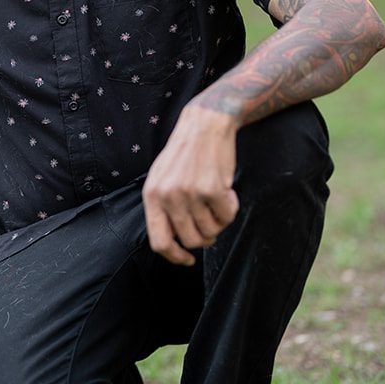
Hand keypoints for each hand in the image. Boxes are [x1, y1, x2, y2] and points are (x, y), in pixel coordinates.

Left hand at [142, 101, 239, 264]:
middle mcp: (168, 197)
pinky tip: (228, 191)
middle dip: (205, 237)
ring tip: (218, 200)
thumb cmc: (186, 153)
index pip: (159, 242)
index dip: (175, 257)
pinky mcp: (212, 189)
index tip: (188, 260)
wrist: (206, 123)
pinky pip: (227, 216)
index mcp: (152, 196)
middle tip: (212, 223)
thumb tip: (172, 241)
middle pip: (191, 241)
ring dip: (219, 221)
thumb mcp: (162, 178)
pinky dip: (232, 208)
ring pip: (211, 230)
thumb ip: (163, 208)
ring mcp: (190, 193)